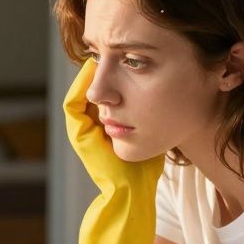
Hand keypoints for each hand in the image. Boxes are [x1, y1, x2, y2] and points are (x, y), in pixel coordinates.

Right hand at [63, 58, 164, 190]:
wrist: (134, 190)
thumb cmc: (146, 166)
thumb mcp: (150, 130)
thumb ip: (151, 113)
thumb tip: (171, 90)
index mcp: (105, 127)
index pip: (104, 93)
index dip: (110, 75)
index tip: (124, 59)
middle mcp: (90, 127)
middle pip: (90, 91)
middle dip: (97, 72)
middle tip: (108, 53)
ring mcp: (81, 131)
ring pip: (79, 94)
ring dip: (86, 76)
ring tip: (98, 59)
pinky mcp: (78, 135)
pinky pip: (72, 104)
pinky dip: (80, 87)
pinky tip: (92, 72)